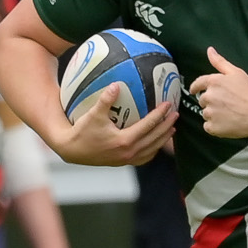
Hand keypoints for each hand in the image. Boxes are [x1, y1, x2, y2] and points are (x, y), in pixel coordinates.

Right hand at [52, 89, 175, 166]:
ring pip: (152, 150)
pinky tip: (156, 142)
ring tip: (172, 129)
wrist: (72, 151)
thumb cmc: (82, 132)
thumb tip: (116, 84)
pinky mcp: (123, 162)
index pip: (148, 126)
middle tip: (176, 114)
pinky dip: (153, 149)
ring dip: (163, 139)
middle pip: (155, 138)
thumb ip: (105, 100)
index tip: (168, 104)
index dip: (160, 114)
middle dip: (167, 126)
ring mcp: (127, 160)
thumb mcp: (93, 114)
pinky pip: (144, 158)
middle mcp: (129, 152)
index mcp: (124, 141)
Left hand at [190, 48, 247, 139]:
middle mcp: (209, 97)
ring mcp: (210, 113)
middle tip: (227, 104)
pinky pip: (209, 127)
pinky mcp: (213, 127)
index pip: (198, 83)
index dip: (195, 87)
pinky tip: (227, 124)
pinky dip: (215, 127)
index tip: (194, 91)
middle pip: (203, 100)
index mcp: (214, 82)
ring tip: (230, 114)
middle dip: (212, 102)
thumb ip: (220, 62)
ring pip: (206, 114)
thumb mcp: (237, 73)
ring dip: (214, 115)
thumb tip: (210, 50)